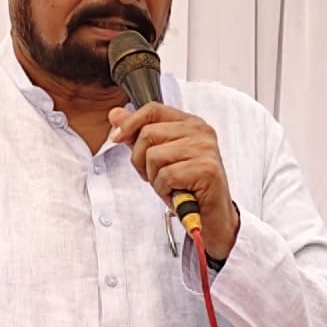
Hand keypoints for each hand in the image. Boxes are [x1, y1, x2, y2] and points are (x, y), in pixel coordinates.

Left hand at [102, 101, 240, 262]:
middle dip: (141, 160)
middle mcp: (200, 131)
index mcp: (190, 123)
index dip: (130, 123)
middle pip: (148, 133)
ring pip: (154, 156)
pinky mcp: (206, 169)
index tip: (117, 138)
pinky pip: (166, 176)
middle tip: (156, 176)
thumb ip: (138, 134)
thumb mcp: (158, 157)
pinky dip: (165, 191)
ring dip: (155, 178)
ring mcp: (205, 149)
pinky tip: (178, 194)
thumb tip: (115, 114)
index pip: (153, 110)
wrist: (211, 216)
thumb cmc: (186, 186)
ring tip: (170, 186)